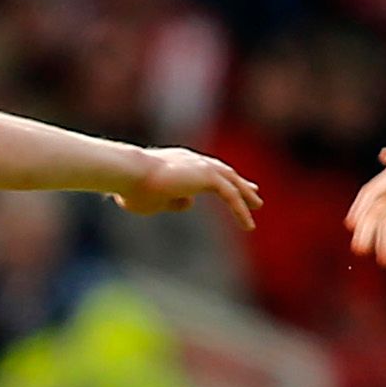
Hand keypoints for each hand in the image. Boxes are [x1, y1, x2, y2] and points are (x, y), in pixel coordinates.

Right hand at [114, 147, 260, 227]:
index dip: (216, 179)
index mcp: (177, 162)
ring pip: (231, 182)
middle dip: (239, 182)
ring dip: (245, 194)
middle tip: (254, 191)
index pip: (204, 170)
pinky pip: (231, 196)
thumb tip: (190, 203)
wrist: (128, 174)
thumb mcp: (153, 200)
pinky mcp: (207, 177)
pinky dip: (241, 210)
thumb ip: (172, 201)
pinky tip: (248, 226)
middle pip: (223, 171)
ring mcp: (201, 166)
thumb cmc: (131, 188)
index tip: (225, 187)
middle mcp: (192, 160)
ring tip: (257, 206)